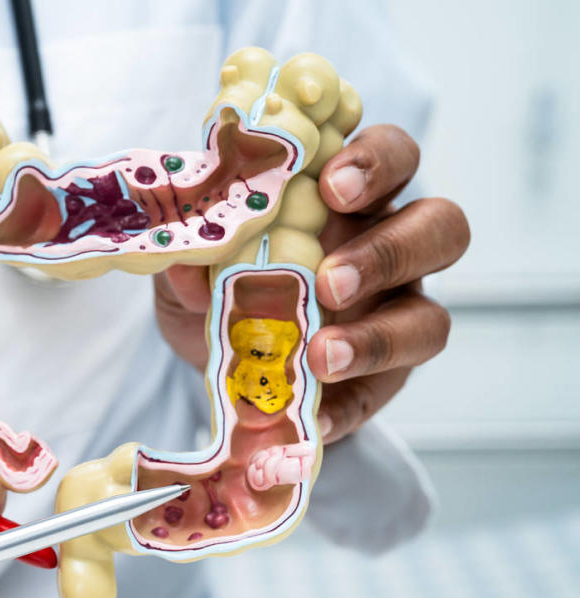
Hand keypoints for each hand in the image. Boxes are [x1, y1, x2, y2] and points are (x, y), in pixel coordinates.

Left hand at [154, 124, 469, 443]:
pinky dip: (349, 404)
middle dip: (390, 249)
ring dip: (380, 336)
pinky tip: (317, 416)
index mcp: (347, 197)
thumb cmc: (220, 288)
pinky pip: (385, 390)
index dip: (374, 161)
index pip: (389, 154)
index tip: (332, 185)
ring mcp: (397, 313)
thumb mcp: (193, 266)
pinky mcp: (387, 377)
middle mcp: (386, 246)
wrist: (222, 366)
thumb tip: (182, 262)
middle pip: (440, 225)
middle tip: (329, 280)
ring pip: (433, 315)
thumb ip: (191, 256)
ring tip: (322, 356)